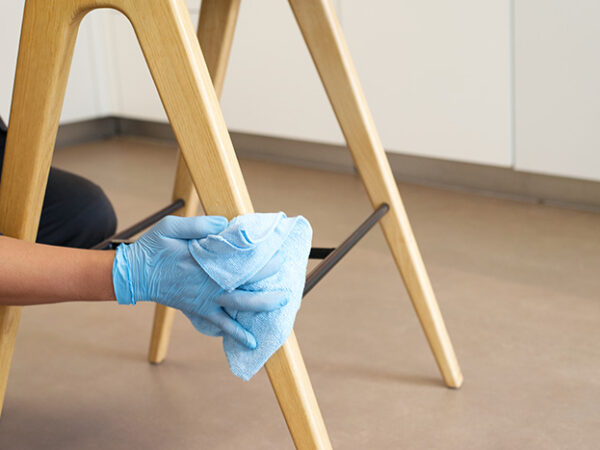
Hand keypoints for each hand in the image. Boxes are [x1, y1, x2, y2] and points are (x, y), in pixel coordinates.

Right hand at [112, 215, 286, 347]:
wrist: (134, 276)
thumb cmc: (153, 248)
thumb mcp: (170, 227)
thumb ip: (198, 225)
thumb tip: (225, 223)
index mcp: (202, 263)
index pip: (237, 261)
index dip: (259, 260)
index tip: (276, 256)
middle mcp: (207, 284)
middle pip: (244, 287)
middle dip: (267, 285)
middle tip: (285, 281)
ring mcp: (204, 300)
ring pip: (238, 308)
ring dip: (261, 307)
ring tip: (280, 304)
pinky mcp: (198, 310)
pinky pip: (220, 325)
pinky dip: (236, 334)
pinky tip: (252, 341)